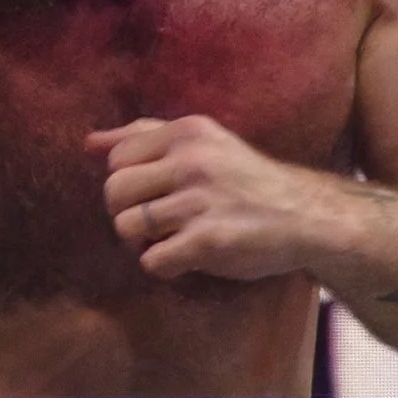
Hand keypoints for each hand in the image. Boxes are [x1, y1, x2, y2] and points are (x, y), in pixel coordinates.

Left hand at [90, 116, 342, 280]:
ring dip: (143, 242)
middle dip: (125, 214)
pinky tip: (186, 258)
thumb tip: (90, 143)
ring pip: (127, 227)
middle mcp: (192, 160)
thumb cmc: (247, 181)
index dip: (127, 184)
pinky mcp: (209, 241)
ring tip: (170, 240)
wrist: (307, 216)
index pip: (116, 158)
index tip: (153, 196)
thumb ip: (145, 136)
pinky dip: (163, 266)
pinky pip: (152, 260)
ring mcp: (201, 201)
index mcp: (187, 132)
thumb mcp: (204, 142)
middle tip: (154, 224)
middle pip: (113, 192)